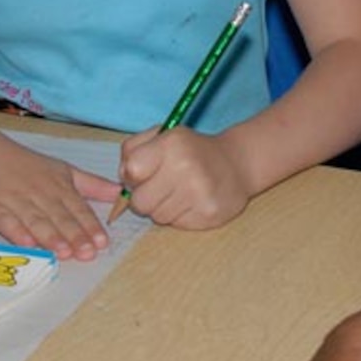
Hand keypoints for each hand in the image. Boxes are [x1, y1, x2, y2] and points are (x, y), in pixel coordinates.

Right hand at [0, 132, 119, 260]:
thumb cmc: (27, 167)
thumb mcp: (64, 171)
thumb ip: (92, 185)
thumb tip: (121, 193)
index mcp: (59, 186)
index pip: (78, 208)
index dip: (90, 226)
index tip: (102, 242)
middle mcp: (40, 193)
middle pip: (59, 217)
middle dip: (75, 235)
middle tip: (87, 253)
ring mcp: (15, 200)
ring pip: (36, 220)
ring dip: (50, 236)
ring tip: (63, 252)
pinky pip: (6, 220)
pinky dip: (16, 231)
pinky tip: (27, 242)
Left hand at [120, 128, 253, 228]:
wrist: (237, 163)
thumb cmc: (191, 150)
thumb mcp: (162, 136)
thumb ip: (133, 151)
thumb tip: (124, 180)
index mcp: (172, 143)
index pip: (131, 170)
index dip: (132, 177)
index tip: (143, 174)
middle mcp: (185, 167)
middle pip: (139, 202)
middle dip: (145, 198)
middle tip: (161, 187)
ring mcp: (199, 193)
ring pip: (157, 216)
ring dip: (163, 208)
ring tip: (181, 192)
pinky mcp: (208, 214)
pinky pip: (176, 224)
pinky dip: (180, 216)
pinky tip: (193, 201)